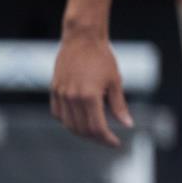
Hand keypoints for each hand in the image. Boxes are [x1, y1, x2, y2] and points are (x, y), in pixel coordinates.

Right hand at [50, 29, 133, 147]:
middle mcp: (72, 97)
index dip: (107, 139)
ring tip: (95, 132)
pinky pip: (58, 114)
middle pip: (82, 129)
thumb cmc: (102, 58)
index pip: (97, 128)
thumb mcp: (115, 82)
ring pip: (68, 124)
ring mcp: (60, 94)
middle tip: (107, 138)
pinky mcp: (54, 89)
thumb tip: (127, 124)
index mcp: (89, 96)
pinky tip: (79, 120)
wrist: (82, 39)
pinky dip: (68, 121)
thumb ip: (119, 105)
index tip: (116, 143)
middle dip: (96, 138)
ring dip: (81, 132)